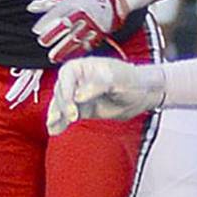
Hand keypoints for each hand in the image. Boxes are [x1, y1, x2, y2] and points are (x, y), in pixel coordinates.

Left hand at [27, 0, 124, 62]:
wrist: (112, 1)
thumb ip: (48, 3)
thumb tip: (31, 7)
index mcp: (74, 3)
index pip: (58, 12)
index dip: (46, 22)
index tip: (36, 31)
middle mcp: (83, 13)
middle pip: (67, 25)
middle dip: (54, 35)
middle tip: (42, 42)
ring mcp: (92, 24)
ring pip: (77, 37)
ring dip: (64, 48)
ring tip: (53, 57)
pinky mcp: (99, 33)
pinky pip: (88, 44)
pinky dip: (77, 51)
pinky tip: (67, 57)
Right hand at [47, 57, 166, 134]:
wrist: (141, 95)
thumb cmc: (131, 80)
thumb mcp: (118, 79)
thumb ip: (98, 85)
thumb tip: (78, 96)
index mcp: (83, 66)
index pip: (67, 75)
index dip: (66, 88)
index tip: (72, 102)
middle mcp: (76, 80)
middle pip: (61, 91)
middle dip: (63, 105)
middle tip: (72, 117)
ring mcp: (76, 96)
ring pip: (60, 105)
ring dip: (56, 115)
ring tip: (54, 125)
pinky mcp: (79, 110)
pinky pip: (65, 117)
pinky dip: (59, 123)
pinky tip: (54, 130)